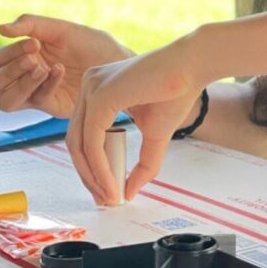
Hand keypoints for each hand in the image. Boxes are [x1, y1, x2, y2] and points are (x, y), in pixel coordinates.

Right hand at [0, 15, 132, 117]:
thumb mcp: (61, 29)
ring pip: (6, 101)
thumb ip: (31, 25)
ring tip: (42, 67)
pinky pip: (37, 101)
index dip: (9, 53)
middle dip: (9, 70)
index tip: (34, 43)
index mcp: (23, 57)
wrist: (118, 61)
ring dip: (20, 83)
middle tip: (34, 57)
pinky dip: (45, 84)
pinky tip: (59, 71)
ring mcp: (37, 94)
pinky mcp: (53, 106)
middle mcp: (25, 77)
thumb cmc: (91, 44)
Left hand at [66, 36, 203, 204]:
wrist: (192, 68)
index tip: (107, 191)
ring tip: (111, 195)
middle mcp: (89, 87)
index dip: (91, 168)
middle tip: (105, 199)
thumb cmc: (177, 92)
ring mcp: (91, 89)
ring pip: (78, 143)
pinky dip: (100, 166)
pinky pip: (92, 139)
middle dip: (88, 176)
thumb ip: (143, 163)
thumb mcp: (155, 135)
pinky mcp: (100, 95)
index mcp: (98, 92)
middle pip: (74, 141)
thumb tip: (130, 193)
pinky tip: (113, 182)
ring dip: (93, 175)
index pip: (83, 136)